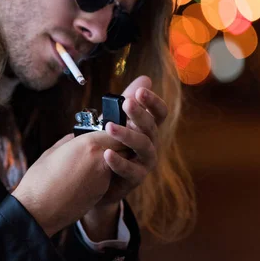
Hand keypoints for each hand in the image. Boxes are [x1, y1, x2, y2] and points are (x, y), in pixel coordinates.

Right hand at [12, 131, 128, 236]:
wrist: (39, 210)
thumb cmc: (40, 180)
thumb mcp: (53, 152)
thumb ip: (70, 141)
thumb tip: (77, 137)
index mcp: (87, 143)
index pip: (112, 131)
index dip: (110, 131)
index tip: (103, 131)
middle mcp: (101, 158)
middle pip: (121, 146)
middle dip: (116, 144)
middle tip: (103, 145)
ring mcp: (104, 176)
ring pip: (117, 162)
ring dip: (111, 159)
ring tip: (91, 161)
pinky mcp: (103, 192)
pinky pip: (108, 176)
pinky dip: (102, 174)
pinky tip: (84, 177)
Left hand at [96, 75, 167, 207]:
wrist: (101, 182)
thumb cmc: (112, 146)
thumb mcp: (117, 122)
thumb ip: (128, 102)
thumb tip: (145, 78)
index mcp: (147, 129)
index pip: (158, 113)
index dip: (153, 102)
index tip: (141, 91)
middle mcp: (150, 145)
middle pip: (151, 127)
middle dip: (139, 114)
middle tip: (126, 103)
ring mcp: (144, 163)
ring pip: (143, 147)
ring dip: (127, 135)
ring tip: (109, 127)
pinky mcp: (134, 179)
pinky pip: (129, 170)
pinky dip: (118, 161)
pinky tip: (105, 153)